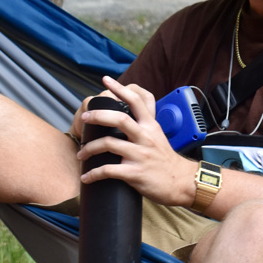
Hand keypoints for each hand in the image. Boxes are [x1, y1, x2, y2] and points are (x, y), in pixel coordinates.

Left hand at [77, 77, 196, 207]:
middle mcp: (145, 137)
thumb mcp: (158, 137)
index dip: (120, 89)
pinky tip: (86, 177)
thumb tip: (123, 118)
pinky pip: (108, 171)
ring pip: (108, 144)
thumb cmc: (165, 160)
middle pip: (119, 118)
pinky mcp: (135, 173)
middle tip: (85, 117)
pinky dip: (93, 174)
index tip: (106, 80)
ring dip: (89, 149)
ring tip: (81, 154)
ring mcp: (140, 155)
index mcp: (150, 126)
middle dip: (98, 116)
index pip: (136, 101)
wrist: (181, 182)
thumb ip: (142, 127)